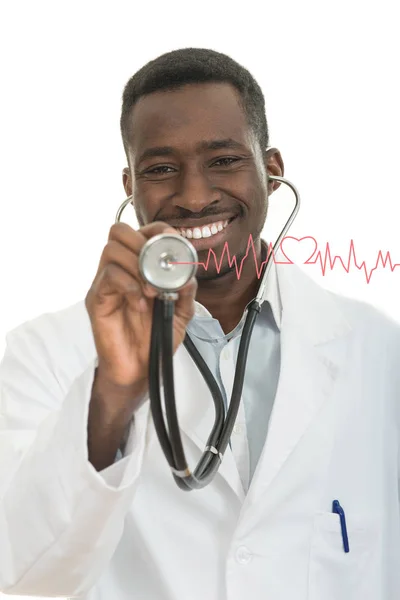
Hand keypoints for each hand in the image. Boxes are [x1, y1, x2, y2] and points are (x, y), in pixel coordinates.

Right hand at [85, 221, 196, 406]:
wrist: (138, 370)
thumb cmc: (155, 339)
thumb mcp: (181, 313)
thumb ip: (187, 292)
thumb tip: (189, 273)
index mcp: (138, 266)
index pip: (141, 231)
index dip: (159, 232)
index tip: (176, 248)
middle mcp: (119, 269)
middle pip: (118, 231)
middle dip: (143, 243)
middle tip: (158, 268)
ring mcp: (105, 283)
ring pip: (111, 249)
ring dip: (136, 266)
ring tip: (152, 290)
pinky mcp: (96, 300)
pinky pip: (108, 277)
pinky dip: (130, 286)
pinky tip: (142, 304)